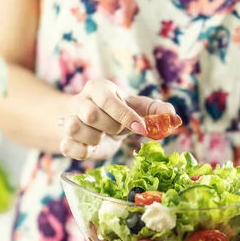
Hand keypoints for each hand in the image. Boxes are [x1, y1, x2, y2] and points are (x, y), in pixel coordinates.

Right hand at [59, 79, 174, 159]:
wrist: (96, 124)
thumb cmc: (120, 113)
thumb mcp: (139, 109)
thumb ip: (158, 111)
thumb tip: (175, 119)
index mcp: (99, 88)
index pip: (108, 100)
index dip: (126, 116)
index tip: (141, 129)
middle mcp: (80, 101)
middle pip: (91, 114)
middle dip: (111, 127)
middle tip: (118, 130)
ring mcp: (68, 119)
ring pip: (75, 128)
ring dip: (95, 139)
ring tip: (102, 137)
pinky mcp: (64, 140)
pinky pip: (67, 147)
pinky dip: (81, 152)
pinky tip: (91, 148)